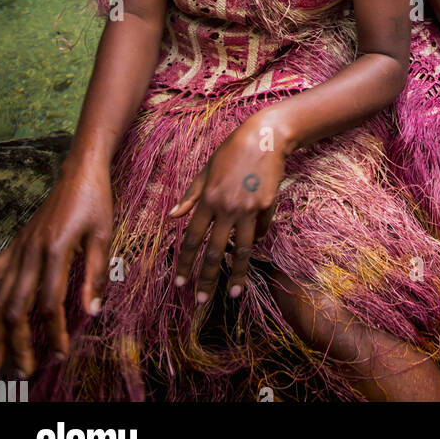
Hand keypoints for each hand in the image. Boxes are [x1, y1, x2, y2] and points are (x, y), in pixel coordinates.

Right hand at [0, 161, 113, 375]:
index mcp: (55, 251)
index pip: (50, 304)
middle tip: (22, 372)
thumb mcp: (104, 235)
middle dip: (17, 344)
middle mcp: (31, 252)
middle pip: (16, 308)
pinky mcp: (16, 244)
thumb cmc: (96, 201)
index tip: (60, 354)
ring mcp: (19, 248)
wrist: (79, 172)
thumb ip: (96, 274)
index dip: (53, 332)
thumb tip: (91, 312)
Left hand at [170, 109, 287, 302]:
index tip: (179, 283)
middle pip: (214, 251)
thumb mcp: (206, 170)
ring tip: (234, 294)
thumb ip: (191, 196)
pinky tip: (253, 241)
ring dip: (237, 275)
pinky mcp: (266, 206)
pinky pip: (259, 230)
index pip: (191, 239)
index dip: (184, 263)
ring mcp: (248, 208)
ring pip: (241, 250)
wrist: (264, 137)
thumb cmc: (231, 152)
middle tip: (201, 301)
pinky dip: (255, 237)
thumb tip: (173, 217)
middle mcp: (226, 207)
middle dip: (206, 279)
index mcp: (207, 199)